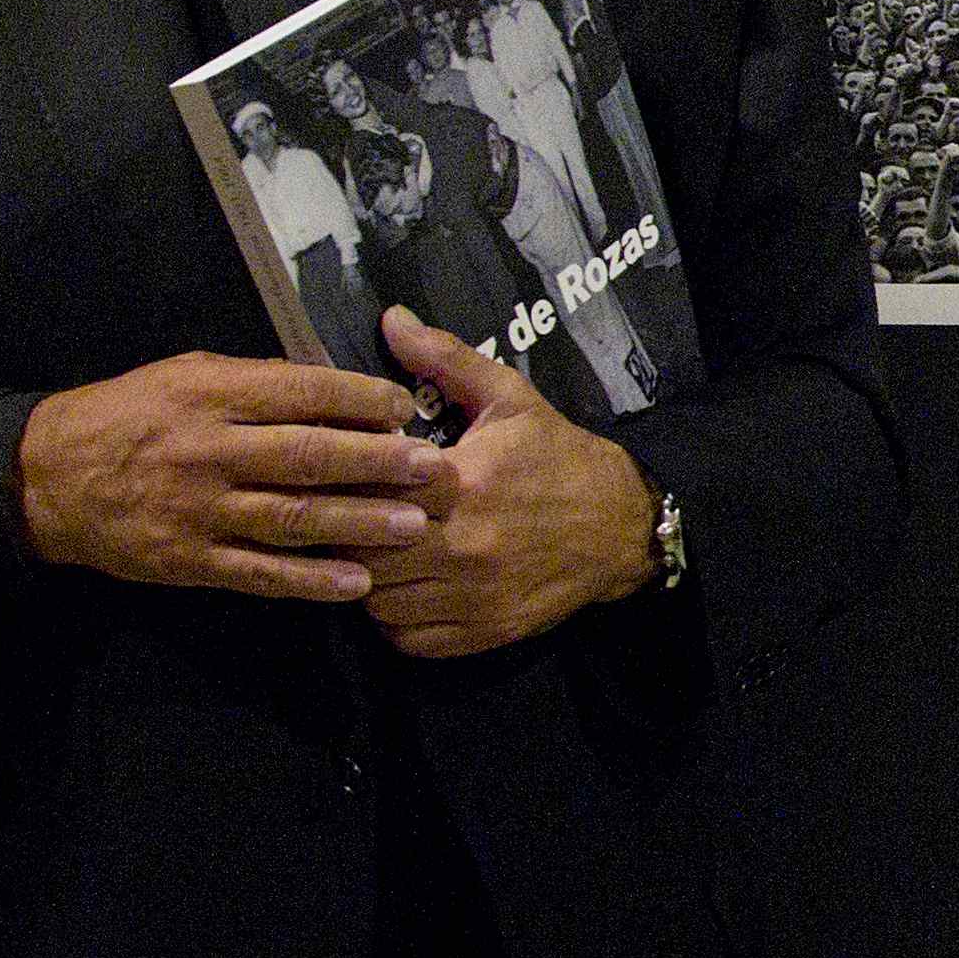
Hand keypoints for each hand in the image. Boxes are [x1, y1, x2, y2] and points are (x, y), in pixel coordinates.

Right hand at [16, 351, 447, 602]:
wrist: (45, 478)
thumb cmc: (128, 415)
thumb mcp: (184, 375)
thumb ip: (254, 381)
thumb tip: (330, 386)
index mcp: (209, 396)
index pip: (298, 393)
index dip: (357, 400)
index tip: (403, 407)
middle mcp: (207, 452)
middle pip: (306, 456)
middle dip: (375, 462)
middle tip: (431, 467)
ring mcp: (199, 511)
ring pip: (291, 517)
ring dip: (358, 523)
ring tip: (414, 526)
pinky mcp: (189, 560)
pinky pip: (259, 573)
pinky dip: (309, 580)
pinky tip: (355, 583)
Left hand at [355, 307, 657, 659]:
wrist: (622, 525)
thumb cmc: (557, 456)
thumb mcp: (510, 397)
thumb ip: (446, 359)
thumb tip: (391, 318)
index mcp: (463, 482)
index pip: (369, 491)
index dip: (342, 485)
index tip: (335, 476)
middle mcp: (465, 544)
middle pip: (364, 552)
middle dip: (347, 535)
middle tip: (345, 518)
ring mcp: (474, 594)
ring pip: (378, 602)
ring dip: (366, 580)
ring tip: (373, 553)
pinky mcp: (483, 631)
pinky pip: (408, 639)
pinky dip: (393, 620)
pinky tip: (401, 590)